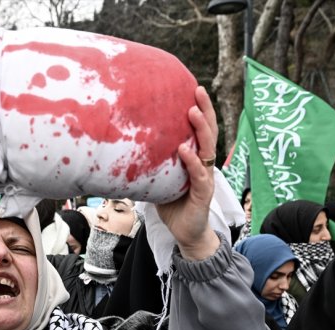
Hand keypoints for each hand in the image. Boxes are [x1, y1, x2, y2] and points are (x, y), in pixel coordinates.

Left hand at [155, 86, 220, 260]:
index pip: (201, 131)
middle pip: (209, 133)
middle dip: (205, 111)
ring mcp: (206, 179)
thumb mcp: (160, 180)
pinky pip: (199, 175)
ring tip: (192, 112)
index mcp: (196, 160)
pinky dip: (192, 162)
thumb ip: (152, 164)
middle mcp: (204, 166)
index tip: (193, 89)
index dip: (200, 111)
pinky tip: (184, 150)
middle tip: (198, 90)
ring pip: (207, 150)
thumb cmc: (173, 206)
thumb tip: (124, 148)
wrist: (186, 234)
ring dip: (200, 130)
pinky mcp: (202, 195)